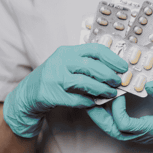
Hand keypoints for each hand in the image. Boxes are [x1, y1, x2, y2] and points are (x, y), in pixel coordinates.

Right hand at [3, 43, 128, 137]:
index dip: (112, 58)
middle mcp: (60, 62)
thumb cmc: (53, 77)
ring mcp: (55, 78)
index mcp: (67, 52)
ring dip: (101, 89)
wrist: (28, 93)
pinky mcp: (51, 94)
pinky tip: (94, 103)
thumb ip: (85, 63)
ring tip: (111, 94)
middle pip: (91, 66)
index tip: (123, 67)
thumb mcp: (66, 63)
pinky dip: (88, 102)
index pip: (94, 49)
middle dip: (109, 75)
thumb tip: (113, 68)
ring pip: (85, 83)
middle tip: (118, 82)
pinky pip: (76, 99)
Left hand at [87, 81, 152, 143]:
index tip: (118, 94)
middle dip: (99, 117)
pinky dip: (111, 116)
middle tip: (90, 101)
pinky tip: (109, 103)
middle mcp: (142, 135)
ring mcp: (141, 134)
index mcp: (150, 130)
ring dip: (103, 116)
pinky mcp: (141, 130)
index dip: (116, 110)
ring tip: (95, 101)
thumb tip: (147, 84)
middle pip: (113, 130)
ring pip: (115, 130)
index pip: (123, 125)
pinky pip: (121, 126)